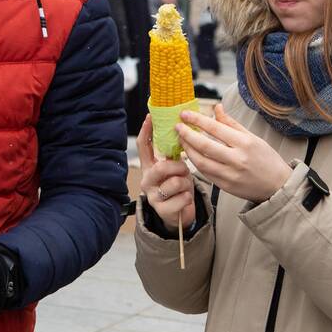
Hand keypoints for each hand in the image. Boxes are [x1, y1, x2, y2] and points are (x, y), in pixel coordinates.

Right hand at [138, 115, 195, 231]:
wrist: (179, 214)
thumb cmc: (178, 188)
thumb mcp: (175, 169)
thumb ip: (172, 155)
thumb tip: (181, 133)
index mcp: (149, 167)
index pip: (143, 146)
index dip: (146, 131)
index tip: (150, 117)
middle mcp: (147, 180)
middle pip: (161, 167)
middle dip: (178, 167)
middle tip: (184, 169)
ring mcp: (152, 196)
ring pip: (174, 183)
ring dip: (186, 184)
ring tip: (184, 187)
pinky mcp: (162, 210)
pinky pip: (182, 198)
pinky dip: (188, 198)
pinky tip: (184, 199)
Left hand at [175, 105, 292, 202]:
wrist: (277, 186)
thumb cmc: (266, 159)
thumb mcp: (253, 137)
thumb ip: (231, 123)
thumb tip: (216, 107)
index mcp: (245, 143)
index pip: (215, 128)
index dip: (197, 120)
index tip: (184, 114)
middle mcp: (237, 159)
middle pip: (205, 145)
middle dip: (187, 134)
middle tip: (177, 126)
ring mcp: (230, 175)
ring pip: (201, 161)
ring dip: (188, 150)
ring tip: (182, 140)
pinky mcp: (225, 186)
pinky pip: (205, 173)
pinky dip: (195, 163)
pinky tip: (191, 154)